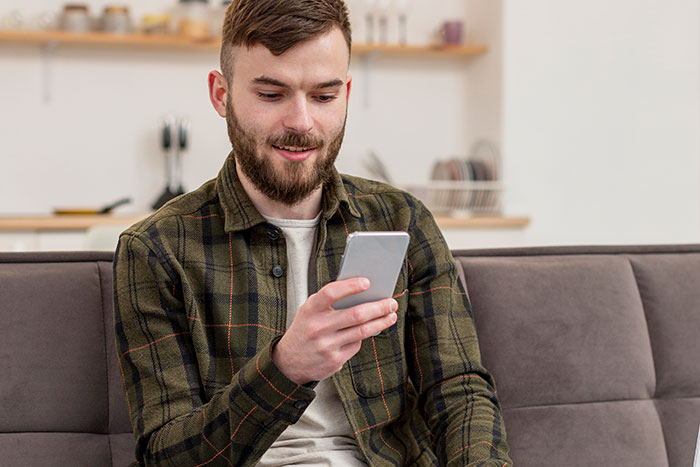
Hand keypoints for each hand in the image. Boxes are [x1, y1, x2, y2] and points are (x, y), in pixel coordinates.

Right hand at [272, 277, 397, 384]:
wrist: (289, 363)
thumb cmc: (305, 330)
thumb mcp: (309, 312)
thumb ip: (328, 301)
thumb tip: (360, 291)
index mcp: (310, 310)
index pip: (331, 293)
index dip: (350, 286)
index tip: (367, 282)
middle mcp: (318, 327)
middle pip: (356, 314)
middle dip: (378, 307)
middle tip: (391, 302)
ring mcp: (326, 346)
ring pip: (362, 331)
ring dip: (381, 322)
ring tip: (391, 315)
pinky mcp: (334, 361)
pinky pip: (357, 344)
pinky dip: (364, 336)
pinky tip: (370, 330)